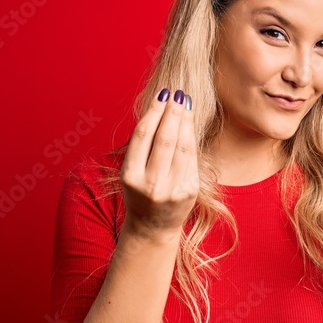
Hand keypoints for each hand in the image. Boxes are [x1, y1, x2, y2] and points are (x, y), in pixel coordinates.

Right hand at [120, 88, 198, 239]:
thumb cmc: (140, 193)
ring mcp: (172, 190)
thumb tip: (161, 108)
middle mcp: (151, 184)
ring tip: (185, 103)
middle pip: (165, 139)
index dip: (154, 111)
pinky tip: (189, 125)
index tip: (163, 95)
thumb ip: (143, 146)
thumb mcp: (131, 172)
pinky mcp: (189, 192)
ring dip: (185, 122)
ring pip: (182, 147)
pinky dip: (191, 138)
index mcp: (130, 176)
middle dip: (173, 113)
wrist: (152, 228)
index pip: (144, 135)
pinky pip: (192, 159)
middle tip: (178, 94)